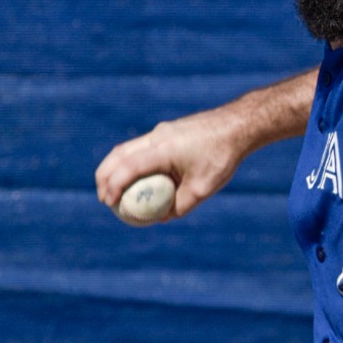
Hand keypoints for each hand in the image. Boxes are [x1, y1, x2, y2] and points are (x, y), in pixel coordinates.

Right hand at [94, 68, 317, 220]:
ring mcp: (163, 131)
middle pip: (119, 154)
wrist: (239, 125)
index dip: (113, 185)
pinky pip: (144, 147)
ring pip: (129, 148)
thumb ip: (180, 205)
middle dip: (105, 176)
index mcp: (162, 148)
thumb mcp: (203, 188)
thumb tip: (162, 217)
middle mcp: (157, 136)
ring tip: (117, 189)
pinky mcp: (170, 131)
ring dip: (118, 168)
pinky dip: (135, 162)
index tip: (108, 203)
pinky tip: (143, 179)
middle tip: (104, 198)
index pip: (128, 167)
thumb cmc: (222, 156)